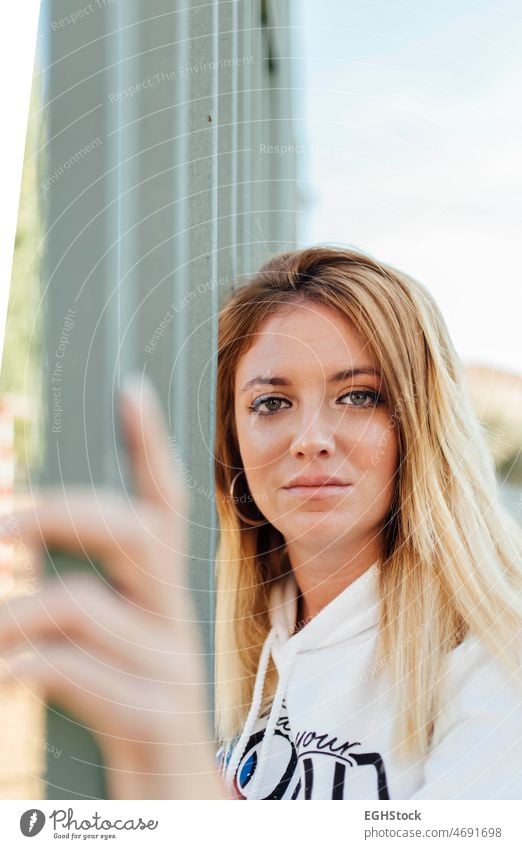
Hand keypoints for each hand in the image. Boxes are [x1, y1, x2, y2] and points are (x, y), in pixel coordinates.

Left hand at [0, 375, 227, 798]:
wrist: (173, 804)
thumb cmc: (128, 711)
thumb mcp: (109, 647)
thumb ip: (77, 599)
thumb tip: (21, 533)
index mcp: (159, 594)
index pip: (164, 503)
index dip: (149, 446)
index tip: (131, 390)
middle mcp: (171, 618)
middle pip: (133, 532)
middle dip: (59, 514)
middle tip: (0, 525)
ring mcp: (167, 667)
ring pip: (83, 605)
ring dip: (13, 615)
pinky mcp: (150, 716)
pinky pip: (71, 670)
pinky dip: (23, 666)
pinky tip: (9, 678)